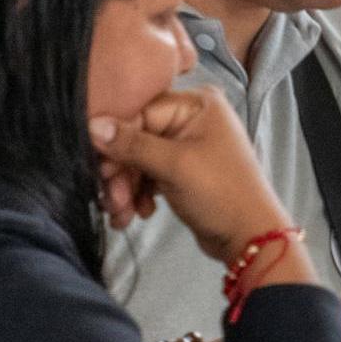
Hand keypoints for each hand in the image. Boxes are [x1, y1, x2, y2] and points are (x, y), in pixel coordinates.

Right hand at [92, 91, 298, 265]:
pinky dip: (138, 194)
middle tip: (113, 200)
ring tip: (122, 214)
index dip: (115, 141)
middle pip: (136, 137)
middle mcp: (191, 118)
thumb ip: (131, 144)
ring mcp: (186, 145)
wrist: (249, 237)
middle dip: (120, 172)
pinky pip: (148, 174)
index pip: (138, 112)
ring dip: (126, 188)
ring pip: (138, 159)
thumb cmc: (219, 193)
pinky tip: (137, 214)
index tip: (100, 169)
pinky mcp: (181, 170)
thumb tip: (91, 124)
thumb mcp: (174, 166)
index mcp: (196, 104)